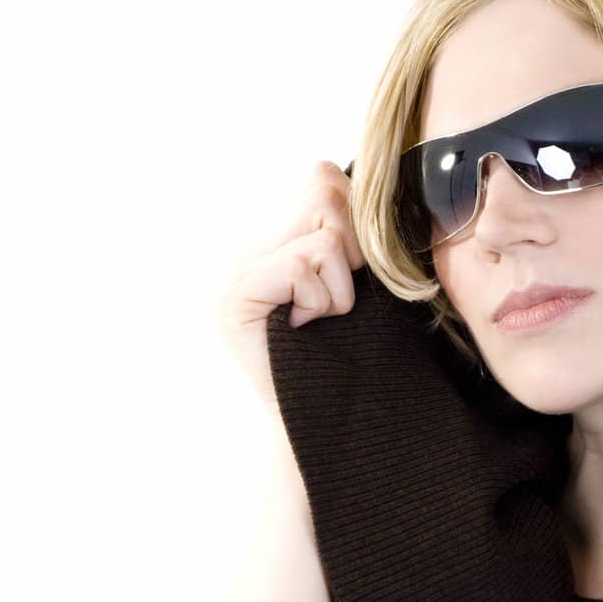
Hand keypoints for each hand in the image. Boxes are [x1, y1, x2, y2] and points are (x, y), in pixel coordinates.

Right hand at [214, 160, 363, 412]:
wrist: (323, 423)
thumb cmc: (348, 359)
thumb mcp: (359, 284)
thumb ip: (353, 236)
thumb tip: (366, 188)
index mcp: (279, 240)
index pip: (322, 178)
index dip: (355, 222)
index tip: (352, 275)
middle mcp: (251, 248)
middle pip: (323, 190)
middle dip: (353, 250)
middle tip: (337, 300)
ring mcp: (238, 271)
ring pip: (322, 234)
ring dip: (340, 287)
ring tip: (321, 320)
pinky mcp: (236, 297)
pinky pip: (301, 266)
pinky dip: (320, 302)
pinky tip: (305, 329)